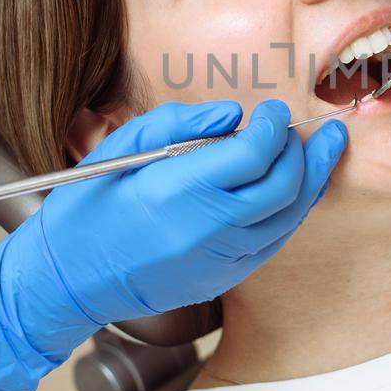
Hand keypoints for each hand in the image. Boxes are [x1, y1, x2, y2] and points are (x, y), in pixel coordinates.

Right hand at [0, 100, 346, 390]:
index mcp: (174, 192)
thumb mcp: (121, 148)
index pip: (252, 154)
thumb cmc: (89, 206)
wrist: (68, 280)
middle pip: (281, 186)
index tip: (271, 111)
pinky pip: (274, 242)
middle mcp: (204, 231)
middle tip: (294, 127)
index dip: (272, 126)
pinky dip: (292, 211)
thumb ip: (180, 123)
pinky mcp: (224, 279)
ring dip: (309, 179)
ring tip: (321, 150)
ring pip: (288, 218)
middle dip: (298, 150)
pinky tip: (295, 188)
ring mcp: (218, 261)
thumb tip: (233, 114)